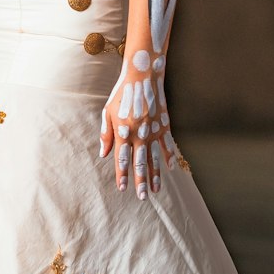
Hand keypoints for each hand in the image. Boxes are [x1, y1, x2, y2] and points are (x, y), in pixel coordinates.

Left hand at [99, 49, 178, 199]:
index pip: (122, 159)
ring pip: (155, 158)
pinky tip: (170, 169)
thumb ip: (106, 134)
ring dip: (155, 176)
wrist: (143, 76)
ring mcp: (153, 131)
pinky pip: (167, 145)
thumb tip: (103, 155)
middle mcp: (139, 134)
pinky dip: (169, 157)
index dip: (122, 175)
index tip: (123, 189)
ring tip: (155, 191)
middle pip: (140, 163)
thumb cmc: (122, 94)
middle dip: (140, 182)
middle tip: (141, 197)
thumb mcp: (108, 112)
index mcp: (123, 132)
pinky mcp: (164, 125)